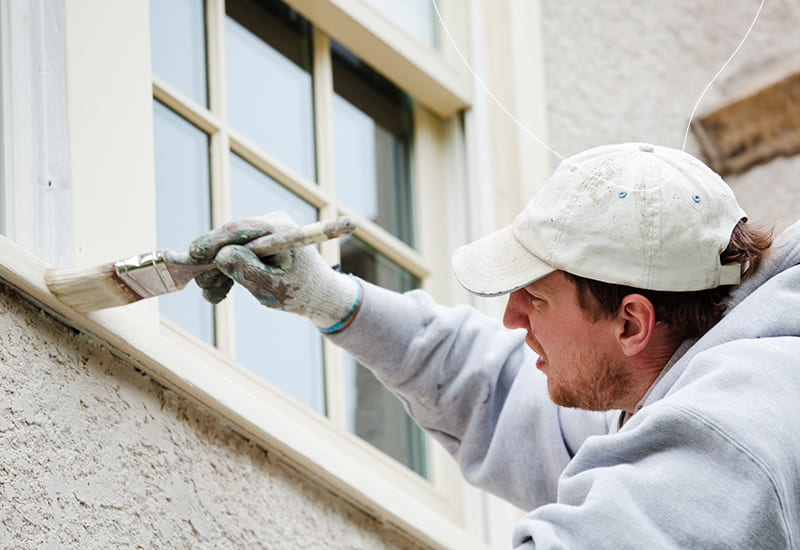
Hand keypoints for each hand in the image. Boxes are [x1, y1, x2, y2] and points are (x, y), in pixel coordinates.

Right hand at [188, 212, 361, 332]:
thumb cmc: (300, 292)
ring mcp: (265, 231)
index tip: (192, 254)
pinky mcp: (259, 241)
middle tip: (202, 285)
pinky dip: (227, 270)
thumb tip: (221, 256)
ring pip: (229, 246)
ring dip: (218, 270)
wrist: (319, 294)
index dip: (213, 241)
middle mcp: (272, 223)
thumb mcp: (273, 288)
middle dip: (213, 262)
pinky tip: (220, 289)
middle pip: (230, 237)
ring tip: (213, 294)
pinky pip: (235, 251)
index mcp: (280, 229)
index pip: (240, 229)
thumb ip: (248, 272)